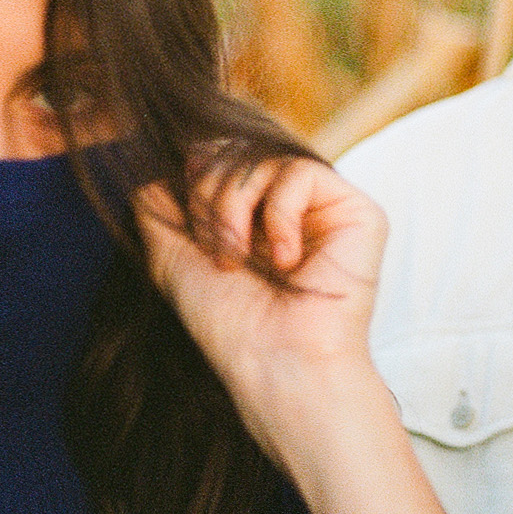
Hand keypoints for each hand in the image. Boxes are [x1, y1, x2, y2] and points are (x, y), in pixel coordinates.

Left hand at [136, 158, 386, 437]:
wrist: (274, 362)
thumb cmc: (227, 321)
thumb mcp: (171, 256)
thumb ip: (158, 204)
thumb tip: (155, 163)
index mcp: (250, 214)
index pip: (218, 154)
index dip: (196, 178)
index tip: (191, 226)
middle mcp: (287, 205)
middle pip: (234, 150)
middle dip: (209, 198)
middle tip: (218, 252)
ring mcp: (322, 207)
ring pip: (263, 157)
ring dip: (235, 209)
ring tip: (241, 258)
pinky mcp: (357, 211)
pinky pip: (302, 172)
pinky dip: (280, 216)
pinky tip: (288, 261)